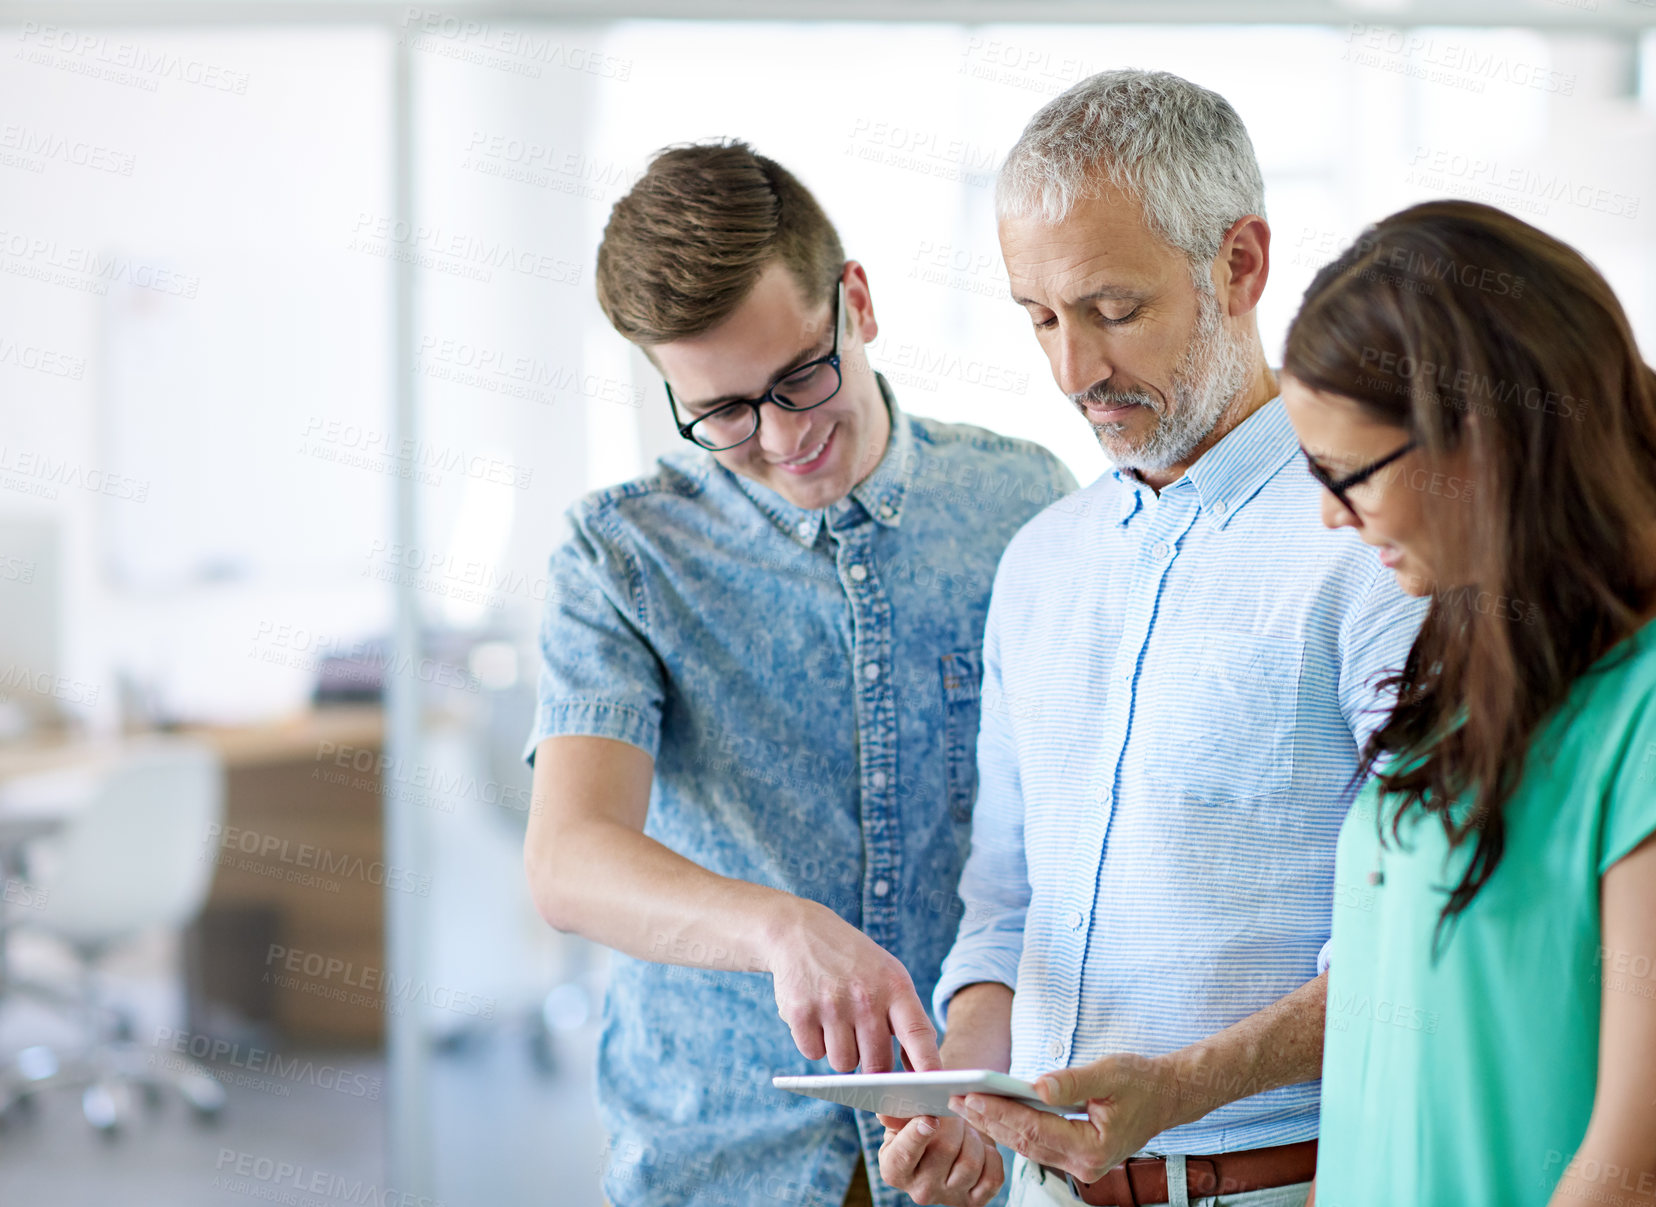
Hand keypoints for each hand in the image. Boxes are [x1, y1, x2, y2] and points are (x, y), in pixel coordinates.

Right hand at [762, 899, 940, 1072]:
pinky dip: (815, 1043)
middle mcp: (865, 996)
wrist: (801, 932)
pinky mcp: (799, 1013)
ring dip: (841, 1052)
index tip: (938, 1092)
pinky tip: (816, 1016)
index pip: (918, 1035)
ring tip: (837, 1020)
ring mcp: (831, 1005)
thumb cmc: (854, 963)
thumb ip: (906, 1020)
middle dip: (873, 1066)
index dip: (928, 1068)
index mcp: (895, 986)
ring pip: (843, 1065)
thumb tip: (918, 1072)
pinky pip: (813, 1054)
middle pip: (877, 1065)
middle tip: (865, 1043)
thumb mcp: (889, 976)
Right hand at [878, 1114, 1002, 1205]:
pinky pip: (993, 1177)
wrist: (945, 1146)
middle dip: (954, 1123)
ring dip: (974, 1138)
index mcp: (894, 1169)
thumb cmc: (921, 1128)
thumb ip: (897, 1116)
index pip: (904, 1155)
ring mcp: (948, 1198)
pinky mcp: (974, 1202)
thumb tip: (885, 1115)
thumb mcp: (903, 1120)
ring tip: (966, 1129)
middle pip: (945, 1149)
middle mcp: (920, 1190)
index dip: (917, 1135)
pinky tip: (981, 1148)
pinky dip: (991, 1156)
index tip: (930, 1118)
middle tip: (953, 1111)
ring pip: (971, 1162)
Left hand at [949, 1053, 1175, 1183]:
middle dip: (988, 1120)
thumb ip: (1071, 1082)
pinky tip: (991, 1113)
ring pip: (1027, 1146)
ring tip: (964, 1105)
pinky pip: (1037, 1144)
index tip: (970, 1095)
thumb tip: (1036, 1087)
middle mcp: (1085, 1166)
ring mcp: (1081, 1166)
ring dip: (995, 1126)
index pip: (1034, 1129)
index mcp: (1094, 1148)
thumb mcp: (1109, 1073)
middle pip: (1025, 1142)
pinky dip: (1012, 1128)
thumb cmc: (1141, 1082)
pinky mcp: (1076, 1157)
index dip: (999, 1112)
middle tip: (954, 1099)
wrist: (1167, 1096)